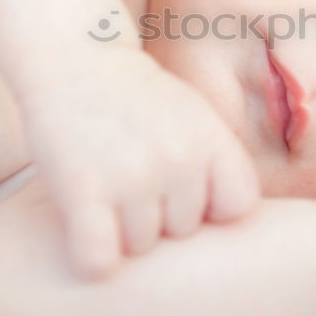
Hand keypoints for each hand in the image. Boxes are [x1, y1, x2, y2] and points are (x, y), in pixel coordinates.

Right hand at [18, 47, 260, 280]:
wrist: (75, 55)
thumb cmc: (136, 98)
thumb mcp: (193, 117)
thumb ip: (216, 164)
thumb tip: (240, 227)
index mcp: (212, 140)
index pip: (239, 208)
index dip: (212, 208)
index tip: (184, 190)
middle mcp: (180, 158)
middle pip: (184, 232)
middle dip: (159, 215)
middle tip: (130, 175)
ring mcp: (133, 176)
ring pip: (140, 248)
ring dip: (120, 230)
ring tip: (104, 186)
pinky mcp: (84, 189)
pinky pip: (99, 261)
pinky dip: (90, 256)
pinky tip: (83, 229)